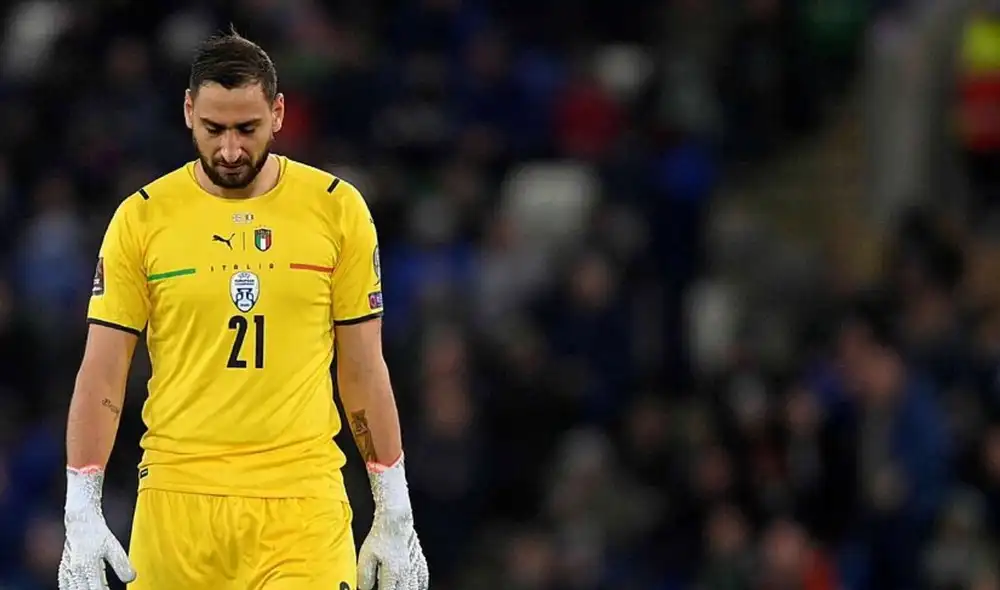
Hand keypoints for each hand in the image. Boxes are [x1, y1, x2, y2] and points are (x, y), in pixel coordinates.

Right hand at [59, 467, 135, 589]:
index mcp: (87, 567)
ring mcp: (67, 572)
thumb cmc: (97, 533)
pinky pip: (66, 587)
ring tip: (99, 589)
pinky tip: (83, 589)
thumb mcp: (114, 547)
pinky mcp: (63, 571)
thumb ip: (122, 564)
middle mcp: (74, 572)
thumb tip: (131, 579)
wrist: (80, 521)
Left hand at [357, 455, 428, 589]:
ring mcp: (414, 567)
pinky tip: (414, 585)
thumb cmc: (379, 537)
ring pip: (414, 588)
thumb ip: (365, 577)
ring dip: (406, 589)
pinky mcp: (419, 561)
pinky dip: (419, 584)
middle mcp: (406, 573)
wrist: (395, 520)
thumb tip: (363, 589)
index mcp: (393, 574)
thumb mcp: (365, 558)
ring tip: (397, 586)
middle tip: (385, 587)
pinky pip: (422, 578)